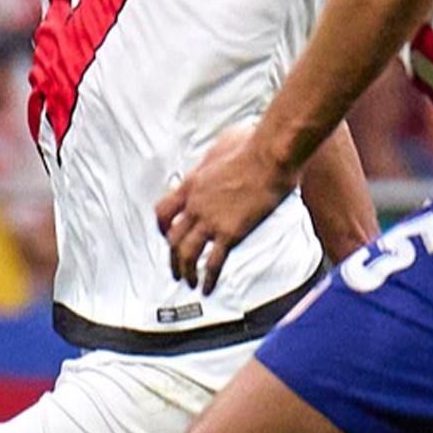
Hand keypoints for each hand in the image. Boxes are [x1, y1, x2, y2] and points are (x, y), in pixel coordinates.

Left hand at [155, 125, 294, 293]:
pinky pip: (213, 262)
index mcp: (191, 184)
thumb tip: (220, 156)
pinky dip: (208, 278)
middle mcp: (195, 204)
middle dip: (173, 257)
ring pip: (187, 253)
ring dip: (186, 271)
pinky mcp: (230, 232)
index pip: (164, 211)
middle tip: (176, 269)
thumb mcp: (221, 145)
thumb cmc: (251, 145)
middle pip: (173, 237)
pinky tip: (208, 287)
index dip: (162, 227)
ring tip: (190, 282)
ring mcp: (211, 220)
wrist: (270, 156)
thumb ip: (214, 158)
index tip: (166, 236)